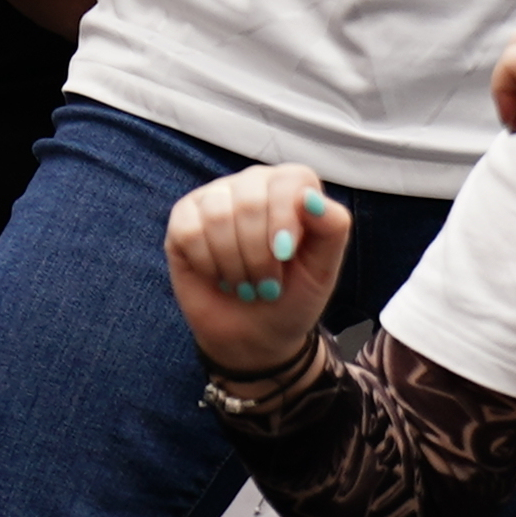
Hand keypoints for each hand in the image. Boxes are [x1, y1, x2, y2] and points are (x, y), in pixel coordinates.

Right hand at [165, 163, 353, 375]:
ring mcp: (215, 198)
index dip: (284, 220)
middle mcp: (252, 184)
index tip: (285, 256)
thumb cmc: (293, 296)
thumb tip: (311, 197)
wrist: (255, 335)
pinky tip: (217, 275)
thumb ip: (331, 228)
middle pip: (250, 200)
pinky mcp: (183, 219)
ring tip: (244, 283)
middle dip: (259, 256)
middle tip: (266, 284)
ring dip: (233, 264)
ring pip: (217, 215)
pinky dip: (206, 264)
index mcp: (291, 187)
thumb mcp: (323, 269)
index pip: (288, 181)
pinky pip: (189, 231)